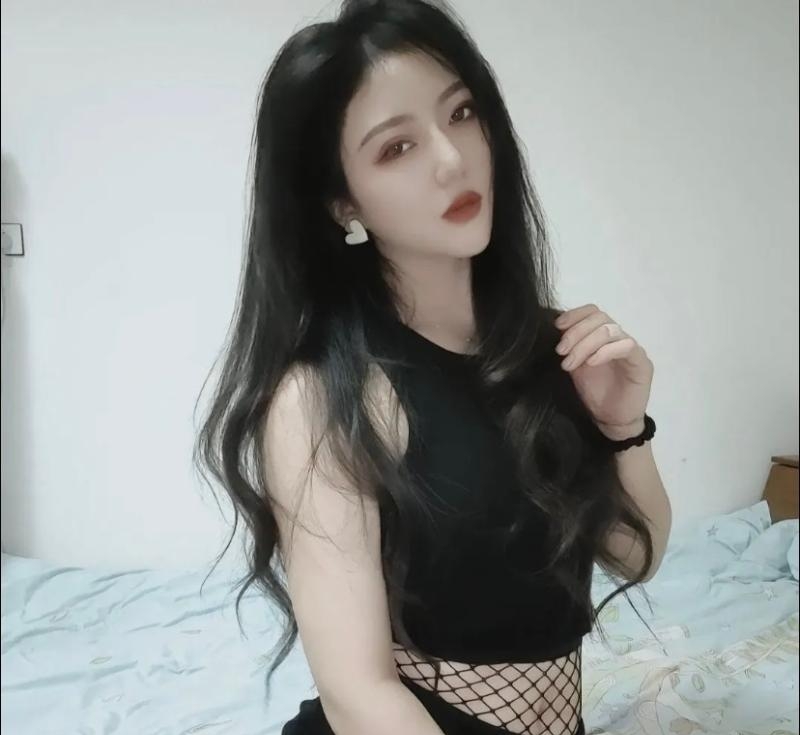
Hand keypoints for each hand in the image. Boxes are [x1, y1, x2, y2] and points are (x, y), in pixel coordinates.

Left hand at [554, 304, 653, 440]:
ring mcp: (632, 348)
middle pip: (599, 318)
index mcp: (602, 336)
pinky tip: (590, 363)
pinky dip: (605, 351)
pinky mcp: (642, 362)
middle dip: (575, 332)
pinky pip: (626, 346)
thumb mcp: (574, 366)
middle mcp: (618, 337)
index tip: (557, 327)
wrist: (611, 420)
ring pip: (609, 330)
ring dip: (585, 344)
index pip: (592, 311)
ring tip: (570, 363)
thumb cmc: (593, 393)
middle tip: (560, 351)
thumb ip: (568, 347)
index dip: (574, 314)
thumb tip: (551, 330)